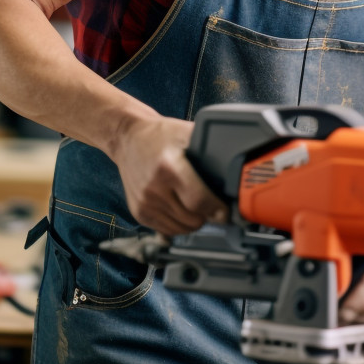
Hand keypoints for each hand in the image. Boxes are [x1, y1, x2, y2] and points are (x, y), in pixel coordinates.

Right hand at [111, 114, 228, 236]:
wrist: (128, 138)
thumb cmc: (160, 135)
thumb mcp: (186, 134)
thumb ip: (209, 149)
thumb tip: (235, 166)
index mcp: (169, 167)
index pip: (198, 201)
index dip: (217, 210)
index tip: (226, 212)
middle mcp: (154, 187)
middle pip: (192, 219)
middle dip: (207, 215)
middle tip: (213, 206)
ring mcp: (145, 202)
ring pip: (181, 229)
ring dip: (194, 222)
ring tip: (197, 207)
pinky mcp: (139, 212)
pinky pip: (167, 230)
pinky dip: (179, 225)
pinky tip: (183, 210)